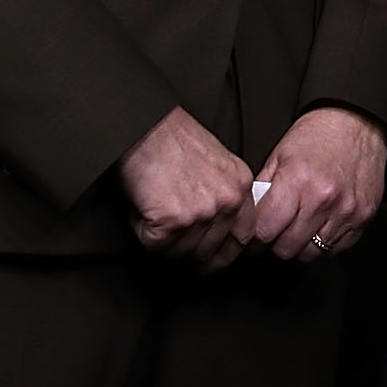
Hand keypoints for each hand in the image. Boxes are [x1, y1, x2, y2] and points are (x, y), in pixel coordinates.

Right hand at [119, 105, 253, 270]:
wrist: (145, 127)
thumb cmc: (172, 139)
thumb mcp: (217, 163)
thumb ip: (224, 193)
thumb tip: (214, 229)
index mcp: (241, 186)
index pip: (243, 237)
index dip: (224, 253)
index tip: (211, 260)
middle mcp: (228, 201)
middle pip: (211, 251)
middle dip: (189, 252)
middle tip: (171, 241)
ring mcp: (202, 212)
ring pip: (181, 252)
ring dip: (163, 241)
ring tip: (154, 210)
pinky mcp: (173, 220)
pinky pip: (155, 245)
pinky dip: (143, 232)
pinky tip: (144, 208)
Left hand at [235, 105, 386, 263]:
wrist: (358, 123)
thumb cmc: (316, 137)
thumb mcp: (278, 157)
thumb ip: (261, 192)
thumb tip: (247, 224)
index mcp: (296, 182)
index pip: (264, 232)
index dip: (254, 237)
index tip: (255, 235)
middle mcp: (323, 199)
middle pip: (286, 249)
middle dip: (276, 243)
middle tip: (277, 231)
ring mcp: (346, 210)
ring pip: (311, 254)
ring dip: (301, 246)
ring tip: (299, 229)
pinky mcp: (364, 217)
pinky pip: (337, 250)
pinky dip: (325, 244)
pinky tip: (320, 227)